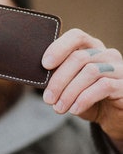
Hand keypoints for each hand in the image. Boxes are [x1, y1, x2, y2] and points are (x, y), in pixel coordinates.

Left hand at [42, 29, 122, 147]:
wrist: (113, 117)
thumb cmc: (88, 97)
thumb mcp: (70, 84)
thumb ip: (59, 75)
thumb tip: (38, 75)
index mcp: (91, 48)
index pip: (76, 36)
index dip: (59, 47)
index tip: (44, 64)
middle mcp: (106, 54)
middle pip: (78, 58)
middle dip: (59, 80)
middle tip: (48, 98)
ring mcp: (118, 68)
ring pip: (89, 72)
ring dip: (69, 92)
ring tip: (59, 107)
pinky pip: (103, 86)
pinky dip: (84, 98)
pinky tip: (74, 109)